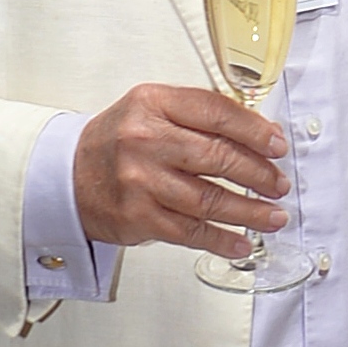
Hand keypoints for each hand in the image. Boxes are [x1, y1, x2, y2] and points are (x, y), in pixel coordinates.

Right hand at [73, 85, 288, 257]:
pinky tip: (242, 243)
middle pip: (218, 157)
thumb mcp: (152, 110)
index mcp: (152, 103)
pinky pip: (191, 232)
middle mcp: (144, 140)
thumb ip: (199, 115)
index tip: (278, 145)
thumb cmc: (118, 142)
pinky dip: (222, 240)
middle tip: (279, 184)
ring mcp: (141, 181)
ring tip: (274, 216)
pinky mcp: (138, 217)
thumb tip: (260, 133)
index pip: (216, 112)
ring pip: (210, 199)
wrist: (67, 176)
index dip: (255, 130)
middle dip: (259, 174)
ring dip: (250, 212)